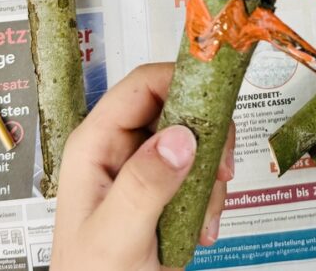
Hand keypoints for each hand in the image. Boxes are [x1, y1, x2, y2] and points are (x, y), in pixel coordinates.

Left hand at [51, 63, 234, 270]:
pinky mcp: (162, 190)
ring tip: (203, 214)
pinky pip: (200, 173)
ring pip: (196, 142)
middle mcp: (118, 150)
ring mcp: (142, 169)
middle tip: (219, 170)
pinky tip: (200, 227)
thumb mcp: (116, 235)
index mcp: (96, 145)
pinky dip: (211, 197)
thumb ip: (145, 185)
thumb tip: (181, 137)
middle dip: (208, 139)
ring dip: (211, 177)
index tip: (220, 96)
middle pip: (178, 108)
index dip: (183, 81)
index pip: (143, 86)